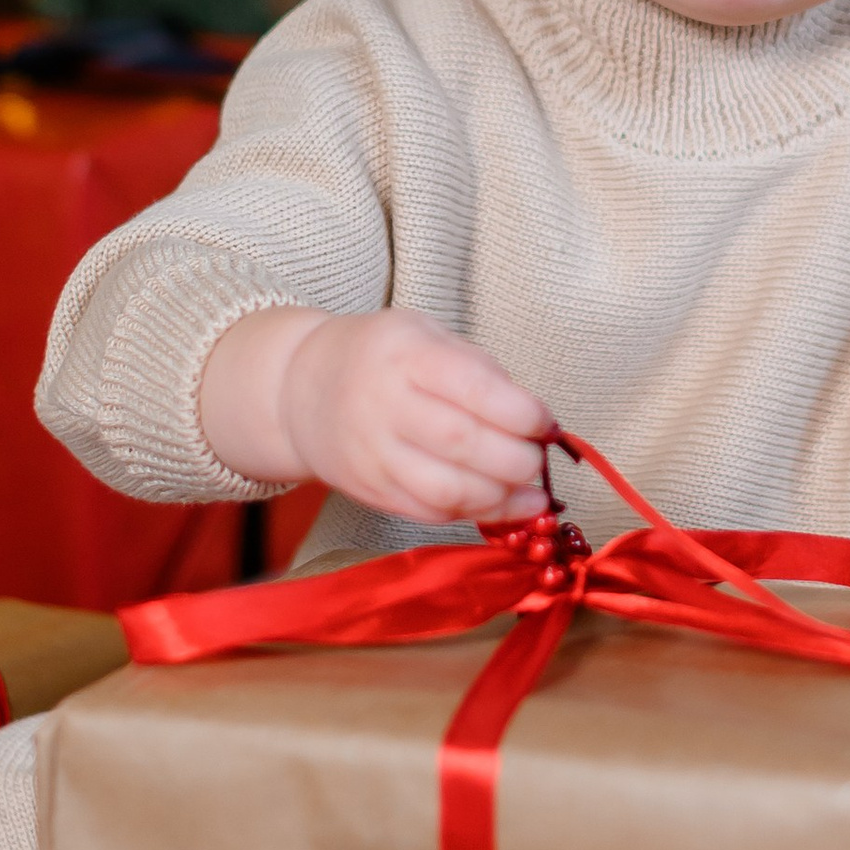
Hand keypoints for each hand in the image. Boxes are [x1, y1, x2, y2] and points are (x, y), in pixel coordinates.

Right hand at [198, 305, 554, 526]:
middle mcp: (384, 405)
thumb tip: (536, 420)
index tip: (547, 423)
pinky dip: (473, 514)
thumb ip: (479, 371)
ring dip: (501, 498)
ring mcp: (373, 454)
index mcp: (406, 355)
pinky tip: (499, 504)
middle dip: (517, 459)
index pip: (473, 388)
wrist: (303, 389)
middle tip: (538, 458)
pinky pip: (429, 513)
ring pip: (447, 490)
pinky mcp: (371, 491)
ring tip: (532, 493)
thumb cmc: (382, 357)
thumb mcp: (427, 335)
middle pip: (462, 444)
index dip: (521, 412)